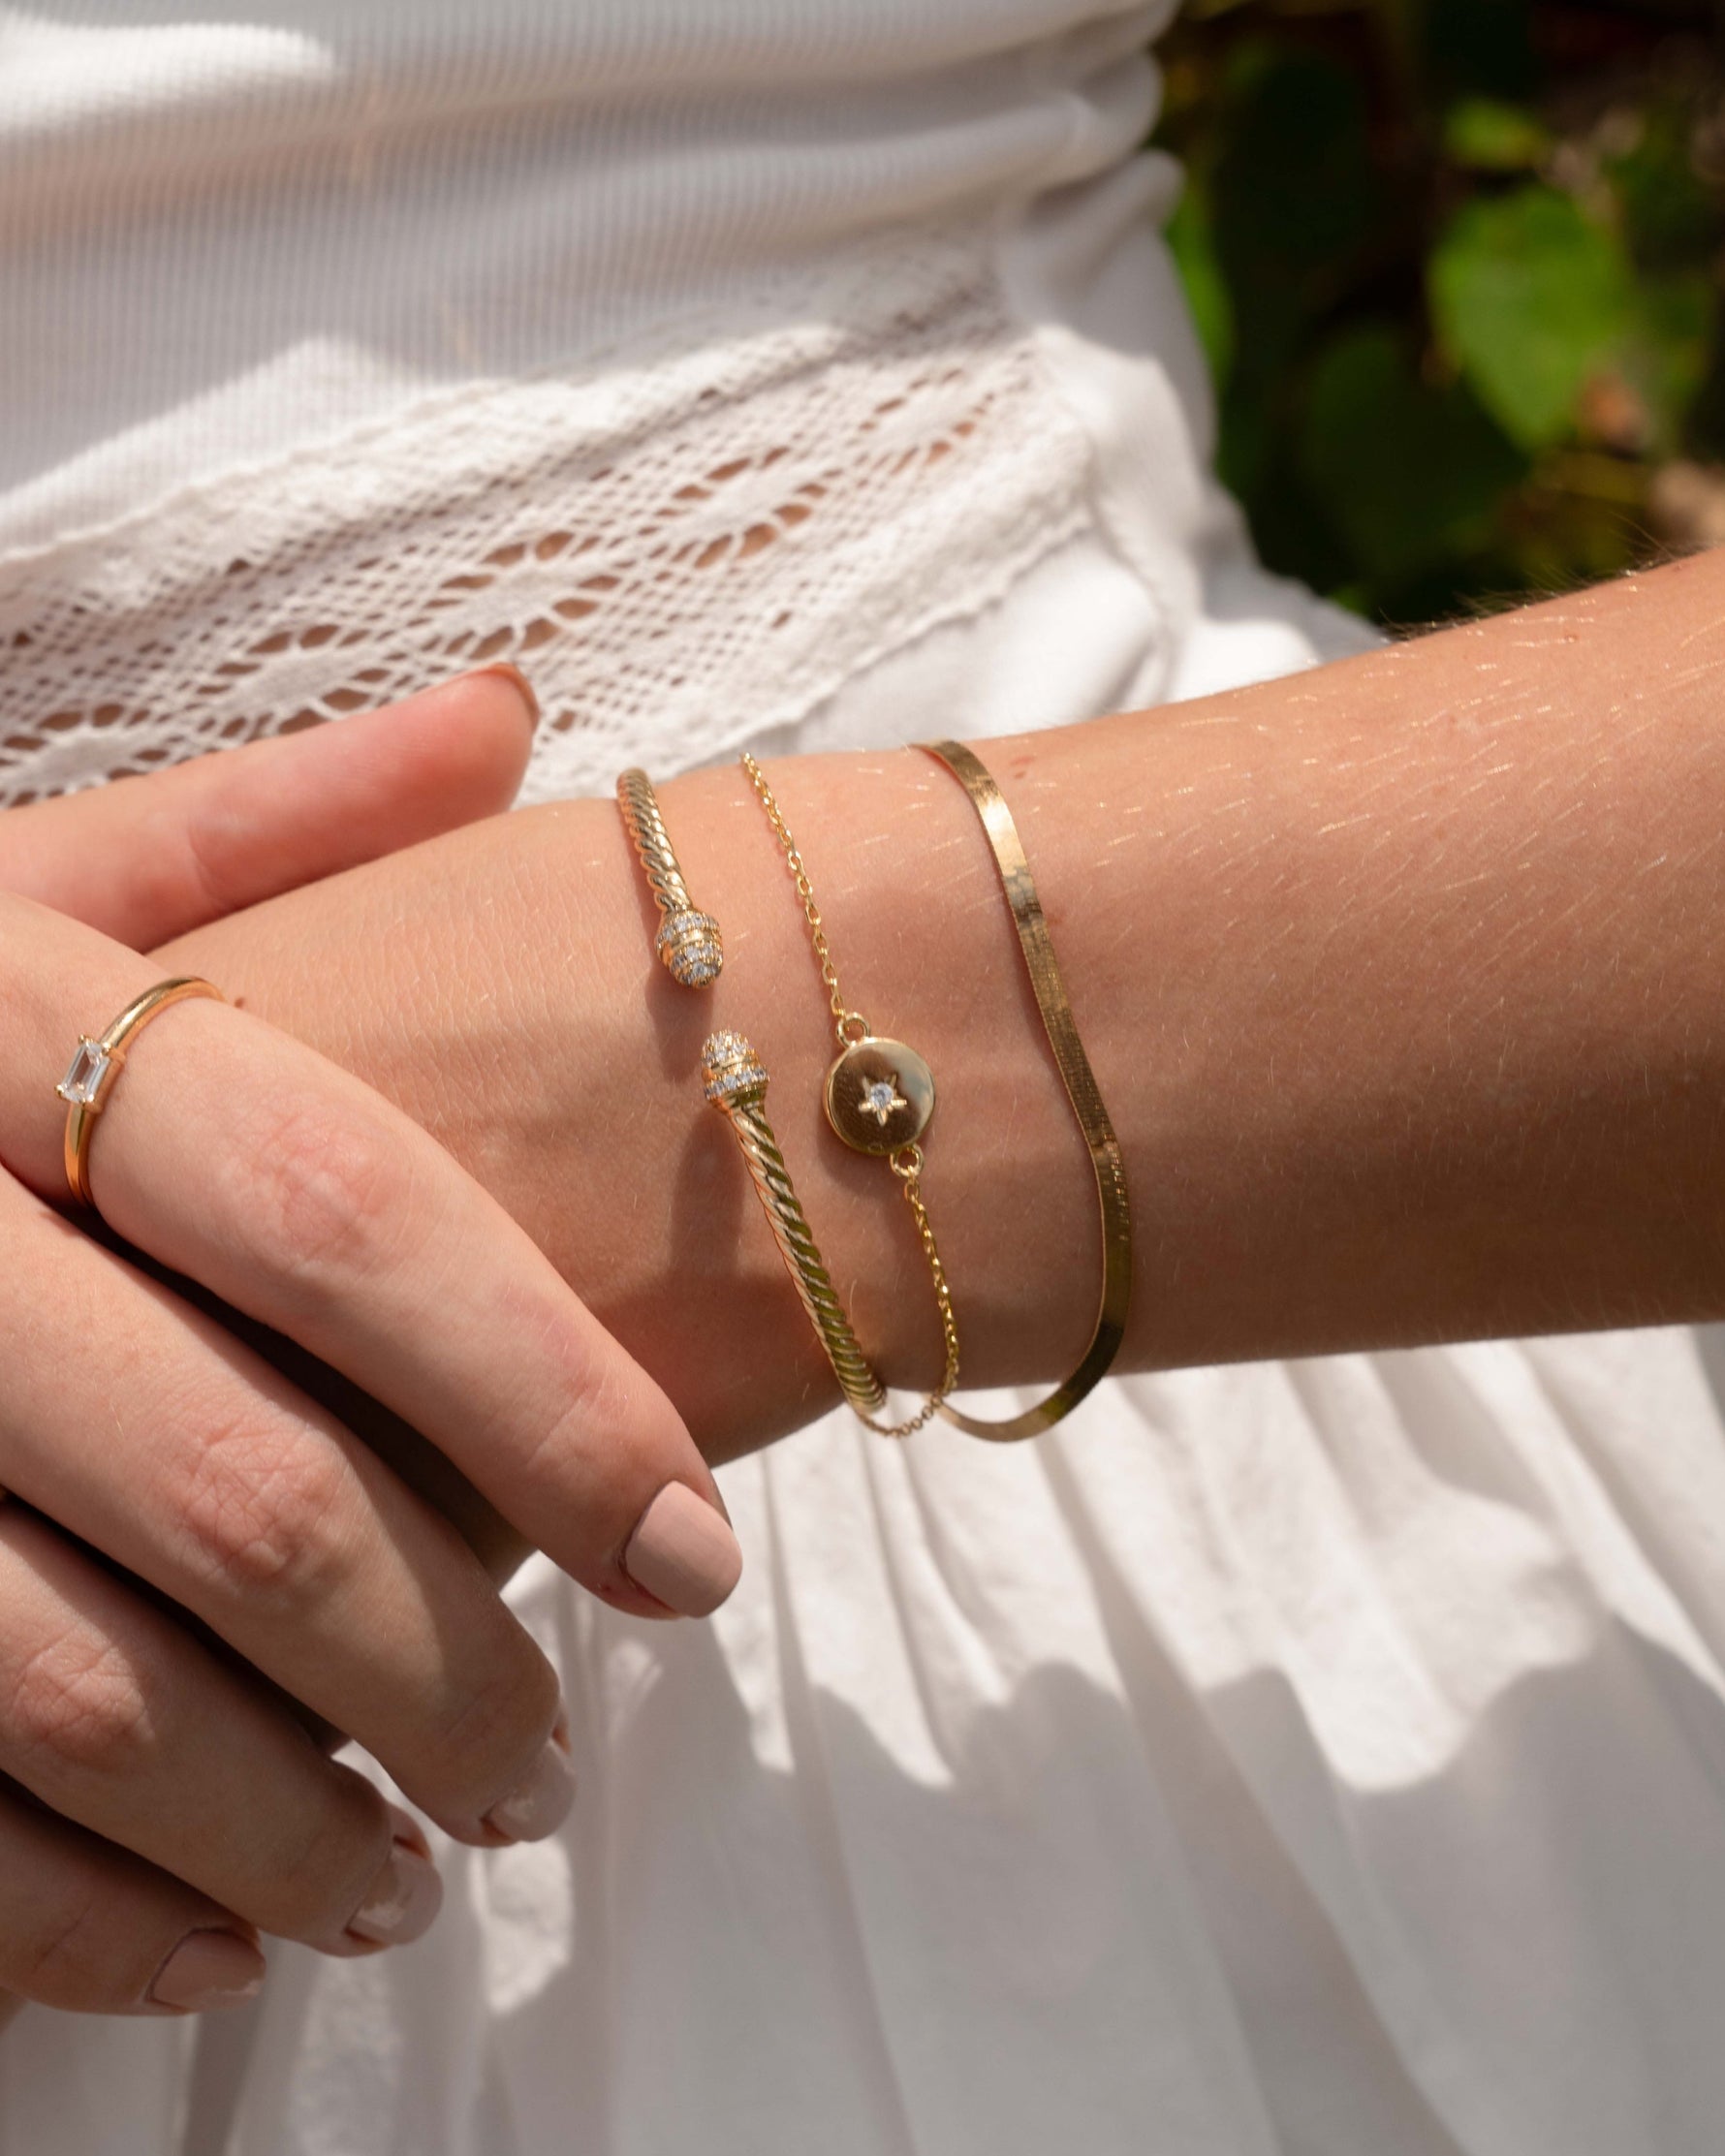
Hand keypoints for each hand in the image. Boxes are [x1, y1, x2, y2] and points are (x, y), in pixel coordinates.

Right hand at [0, 677, 738, 2022]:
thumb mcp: (3, 882)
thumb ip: (257, 829)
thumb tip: (509, 715)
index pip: (342, 1213)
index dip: (550, 1400)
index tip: (693, 1561)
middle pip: (243, 1490)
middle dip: (446, 1662)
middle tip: (556, 1763)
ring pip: (80, 1696)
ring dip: (286, 1824)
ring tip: (421, 1871)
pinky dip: (78, 1922)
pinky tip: (216, 1948)